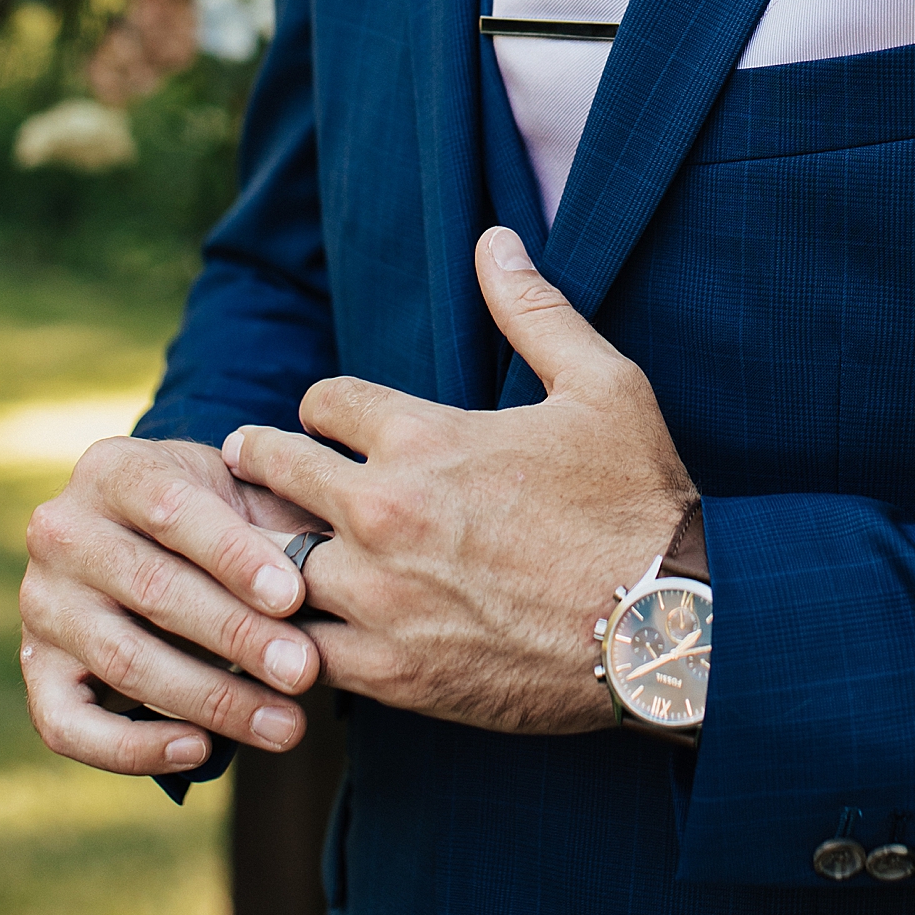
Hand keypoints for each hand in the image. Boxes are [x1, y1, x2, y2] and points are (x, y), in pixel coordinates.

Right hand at [20, 433, 324, 778]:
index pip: (172, 510)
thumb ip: (279, 518)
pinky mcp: (36, 673)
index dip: (235, 555)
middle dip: (237, 635)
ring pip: (124, 661)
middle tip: (304, 671)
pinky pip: (72, 726)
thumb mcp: (241, 493)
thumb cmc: (212, 514)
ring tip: (286, 723)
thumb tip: (341, 560)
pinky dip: (135, 747)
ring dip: (212, 699)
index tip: (295, 596)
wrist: (140, 536)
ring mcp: (40, 605)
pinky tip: (201, 751)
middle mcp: (61, 532)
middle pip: (153, 589)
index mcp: (112, 469)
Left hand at [223, 227, 694, 735]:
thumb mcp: (599, 383)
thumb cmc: (637, 498)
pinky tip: (297, 633)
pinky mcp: (391, 674)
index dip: (324, 405)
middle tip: (246, 459)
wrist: (668, 627)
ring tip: (262, 553)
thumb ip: (533, 309)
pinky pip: (299, 655)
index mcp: (424, 437)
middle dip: (265, 461)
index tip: (322, 418)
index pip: (324, 403)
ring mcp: (381, 598)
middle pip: (280, 476)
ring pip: (274, 570)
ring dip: (271, 556)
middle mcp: (385, 513)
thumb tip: (494, 239)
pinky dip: (292, 640)